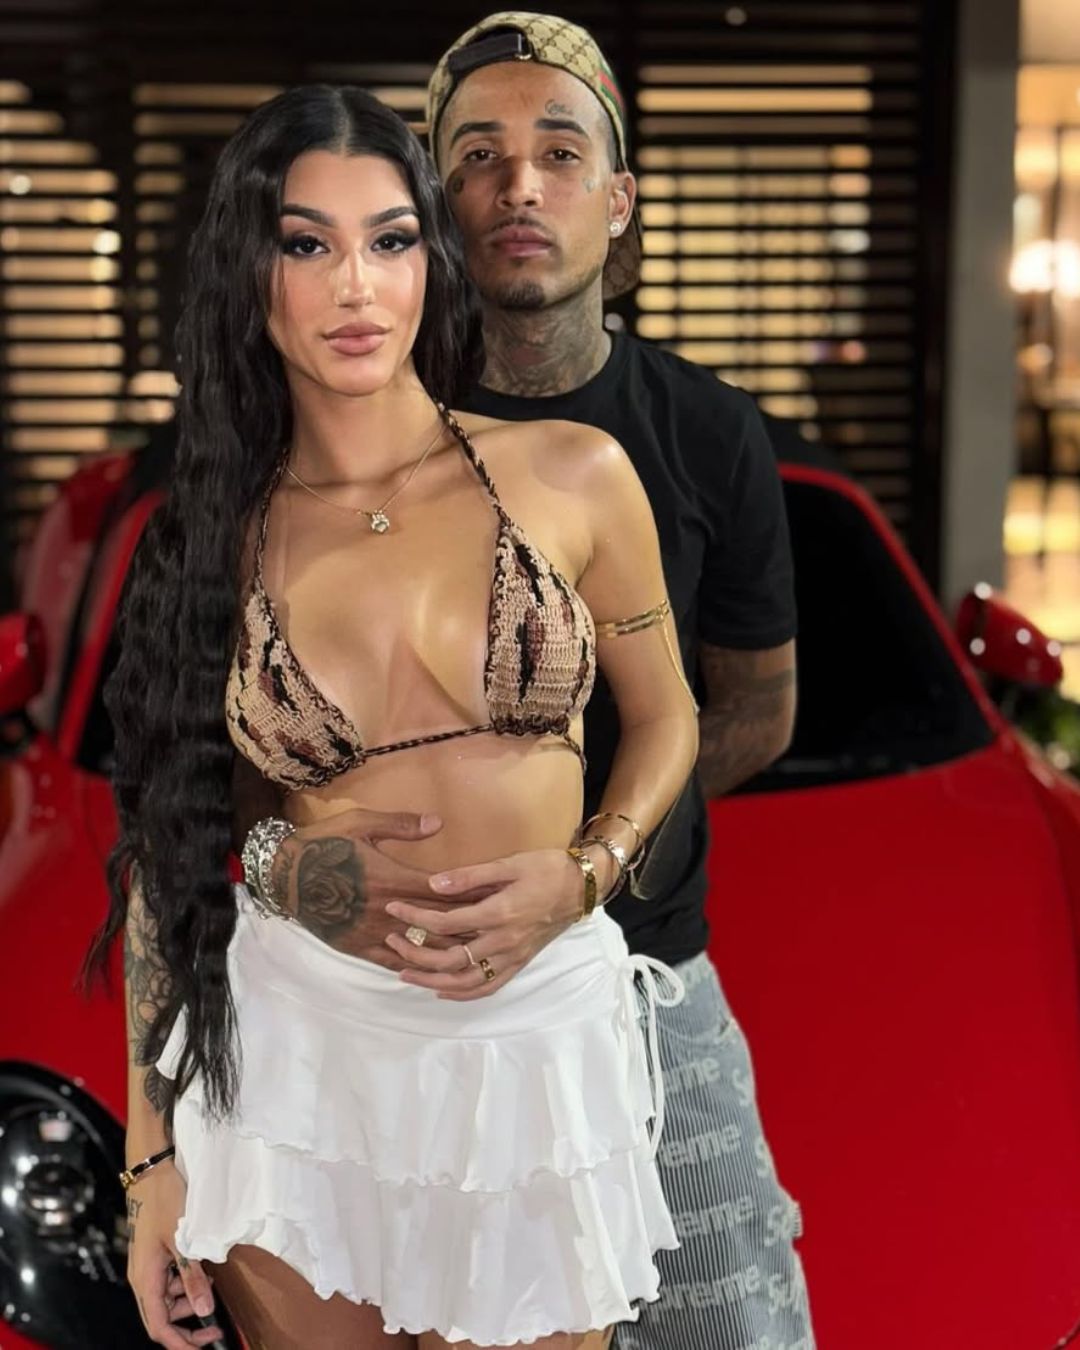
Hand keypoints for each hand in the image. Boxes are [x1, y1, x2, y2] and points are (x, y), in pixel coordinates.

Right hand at [126, 1162, 221, 1347]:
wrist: (150, 1172)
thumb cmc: (164, 1201)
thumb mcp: (183, 1240)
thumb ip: (193, 1276)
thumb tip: (205, 1309)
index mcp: (145, 1279)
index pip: (159, 1327)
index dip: (180, 1344)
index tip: (203, 1348)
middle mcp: (142, 1278)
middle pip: (161, 1318)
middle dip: (187, 1327)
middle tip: (215, 1327)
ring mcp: (147, 1267)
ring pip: (166, 1301)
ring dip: (188, 1302)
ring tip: (211, 1290)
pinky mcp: (154, 1256)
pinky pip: (168, 1282)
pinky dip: (185, 1284)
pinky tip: (202, 1273)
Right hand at [270, 807, 482, 966]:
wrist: (283, 874)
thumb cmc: (325, 843)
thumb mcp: (362, 823)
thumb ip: (402, 825)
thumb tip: (438, 824)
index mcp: (394, 878)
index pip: (444, 891)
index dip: (472, 895)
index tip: (497, 897)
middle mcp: (388, 909)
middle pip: (439, 923)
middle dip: (469, 926)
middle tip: (499, 929)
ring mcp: (373, 932)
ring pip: (420, 948)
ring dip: (448, 950)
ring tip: (477, 952)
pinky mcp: (357, 946)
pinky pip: (392, 961)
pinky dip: (415, 966)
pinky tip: (434, 971)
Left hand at [384, 846, 594, 1000]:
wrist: (580, 887)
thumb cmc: (545, 869)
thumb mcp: (508, 864)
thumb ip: (469, 876)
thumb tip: (433, 884)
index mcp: (499, 914)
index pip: (446, 923)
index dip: (415, 917)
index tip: (393, 908)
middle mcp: (504, 942)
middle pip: (450, 959)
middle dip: (415, 954)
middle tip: (391, 942)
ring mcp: (512, 957)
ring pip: (465, 981)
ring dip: (431, 981)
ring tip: (404, 973)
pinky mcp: (518, 964)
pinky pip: (487, 988)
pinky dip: (462, 993)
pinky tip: (441, 989)